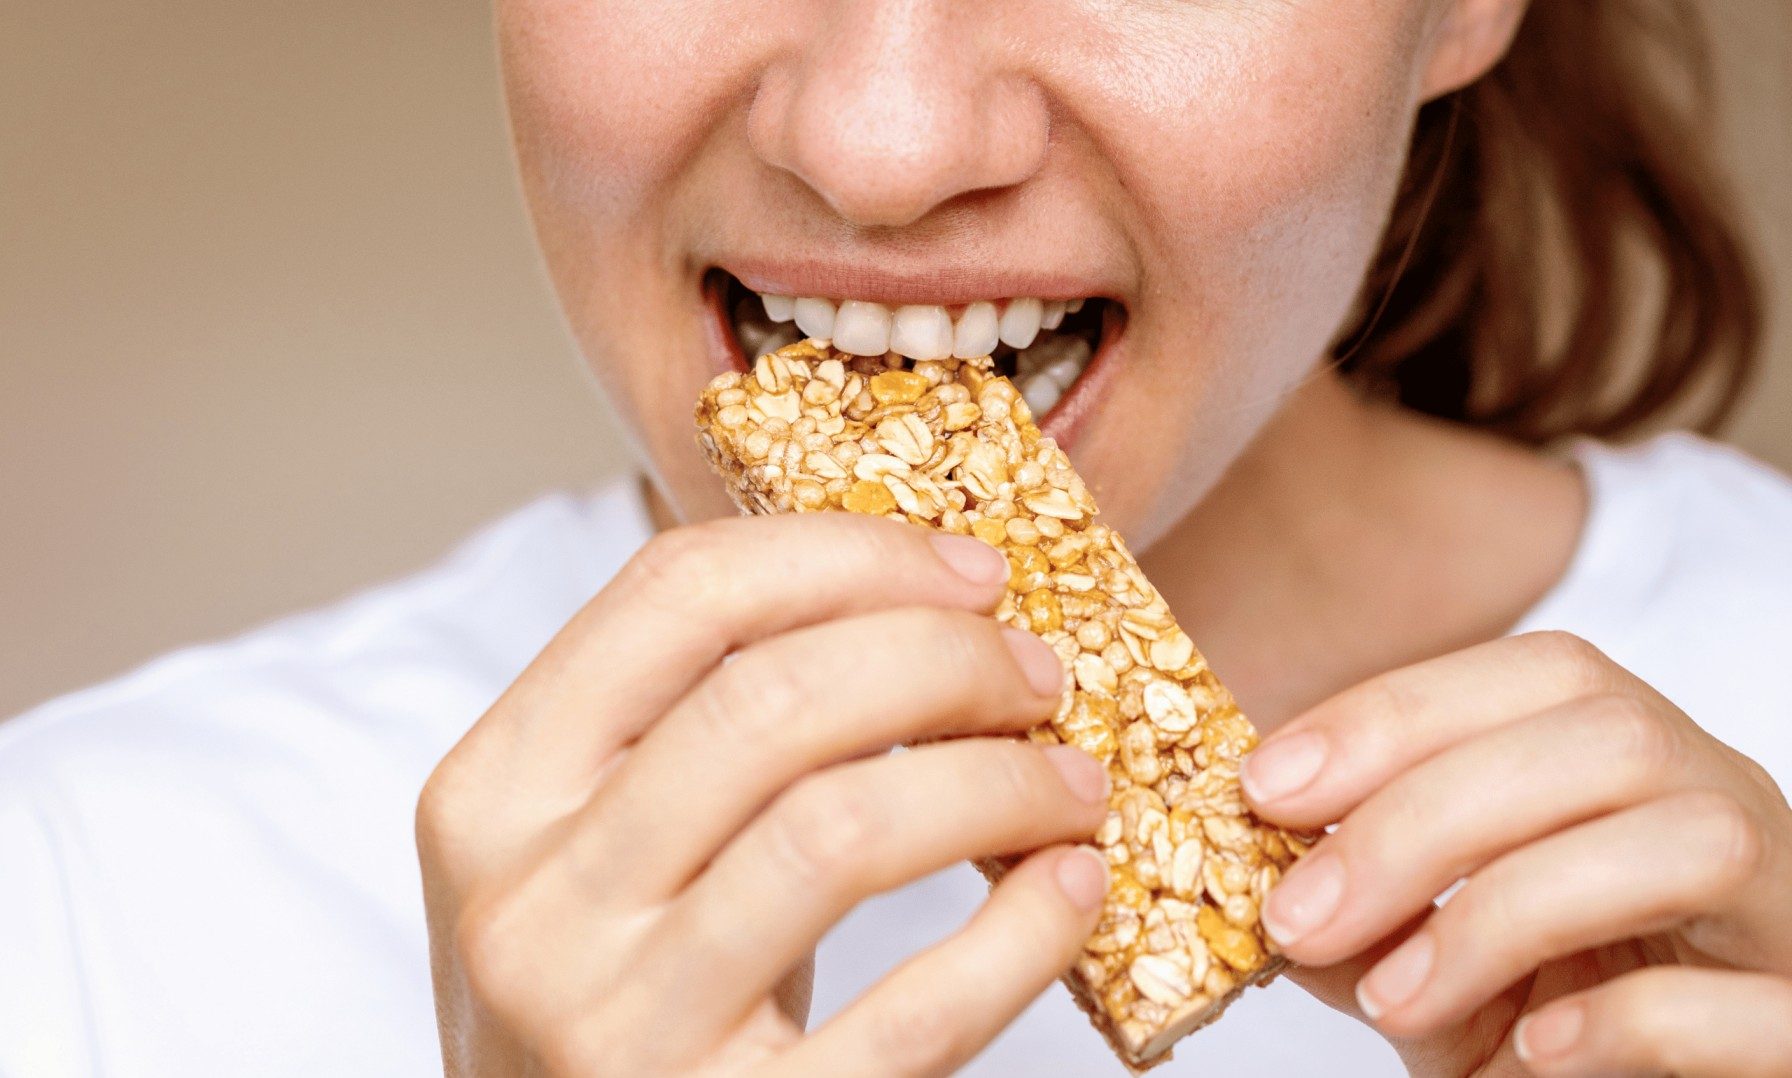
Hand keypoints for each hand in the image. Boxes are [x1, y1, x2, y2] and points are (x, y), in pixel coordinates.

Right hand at [415, 512, 1111, 1076]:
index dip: (845, 553)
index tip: (967, 566)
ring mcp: (618, 1031)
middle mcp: (531, 908)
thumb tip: (911, 596)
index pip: (672, 597)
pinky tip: (1071, 885)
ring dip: (997, 781)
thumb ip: (686, 732)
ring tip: (1067, 781)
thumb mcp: (592, 855)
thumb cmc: (612, 1002)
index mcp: (489, 795)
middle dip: (942, 657)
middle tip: (1034, 674)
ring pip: (843, 833)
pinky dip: (1022, 933)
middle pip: (769, 703)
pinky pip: (914, 1014)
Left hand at [1242, 631, 1791, 1075]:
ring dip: (1510, 910)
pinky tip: (1534, 1048)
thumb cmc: (1552, 1030)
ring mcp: (1787, 919)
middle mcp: (1726, 812)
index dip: (1394, 714)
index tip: (1268, 788)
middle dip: (1423, 817)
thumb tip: (1269, 877)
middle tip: (1301, 915)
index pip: (1541, 674)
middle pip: (1606, 738)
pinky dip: (1629, 1020)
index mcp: (1636, 768)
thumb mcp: (1434, 963)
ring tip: (1395, 1000)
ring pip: (1693, 842)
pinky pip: (1754, 1005)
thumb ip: (1365, 917)